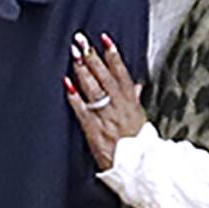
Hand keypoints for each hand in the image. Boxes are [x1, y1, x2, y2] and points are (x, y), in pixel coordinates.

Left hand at [62, 33, 145, 170]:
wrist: (139, 168)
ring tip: (73, 55)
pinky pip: (83, 111)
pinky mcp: (94, 130)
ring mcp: (106, 117)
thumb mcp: (141, 118)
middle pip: (105, 77)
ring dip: (83, 71)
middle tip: (81, 40)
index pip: (121, 73)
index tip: (104, 39)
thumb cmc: (140, 145)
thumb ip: (135, 98)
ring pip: (94, 89)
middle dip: (92, 57)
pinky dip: (74, 97)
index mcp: (130, 102)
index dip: (113, 55)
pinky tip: (67, 84)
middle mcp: (119, 106)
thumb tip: (136, 84)